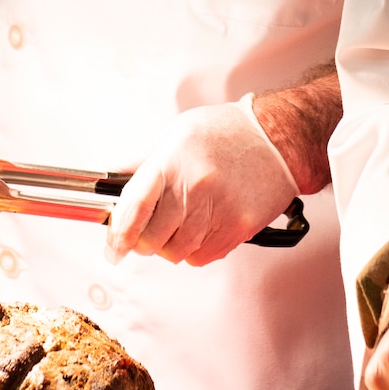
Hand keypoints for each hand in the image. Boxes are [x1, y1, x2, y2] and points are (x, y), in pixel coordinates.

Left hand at [105, 100, 298, 266]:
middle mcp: (194, 187)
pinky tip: (201, 228)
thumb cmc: (227, 132)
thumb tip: (111, 180)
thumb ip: (141, 160)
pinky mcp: (237, 228)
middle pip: (152, 238)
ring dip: (169, 246)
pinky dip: (194, 251)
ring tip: (180, 223)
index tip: (113, 248)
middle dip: (143, 241)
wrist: (277, 138)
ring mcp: (217, 211)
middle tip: (148, 232)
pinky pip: (201, 257)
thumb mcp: (176, 133)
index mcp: (172, 161)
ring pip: (175, 252)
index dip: (118, 233)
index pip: (134, 207)